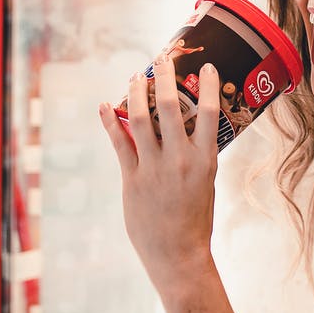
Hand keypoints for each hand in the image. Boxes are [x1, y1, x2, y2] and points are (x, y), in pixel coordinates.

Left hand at [98, 57, 220, 299]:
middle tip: (161, 58)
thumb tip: (188, 126)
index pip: (210, 113)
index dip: (207, 85)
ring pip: (140, 118)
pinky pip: (119, 142)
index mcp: (205, 159)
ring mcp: (153, 168)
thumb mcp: (206, 182)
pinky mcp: (131, 178)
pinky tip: (104, 106)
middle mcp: (179, 159)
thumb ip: (197, 154)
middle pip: (170, 106)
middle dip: (164, 77)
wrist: (178, 254)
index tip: (205, 66)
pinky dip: (109, 121)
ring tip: (135, 76)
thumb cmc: (196, 218)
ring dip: (136, 92)